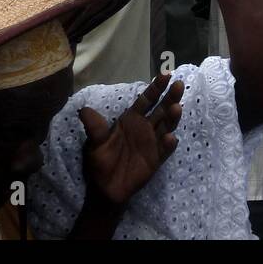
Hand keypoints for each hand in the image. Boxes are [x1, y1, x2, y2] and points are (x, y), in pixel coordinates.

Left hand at [79, 74, 183, 206]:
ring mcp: (153, 142)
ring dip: (172, 117)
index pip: (147, 100)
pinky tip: (169, 138)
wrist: (106, 189)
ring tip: (176, 108)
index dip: (156, 87)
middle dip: (170, 97)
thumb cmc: (101, 161)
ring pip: (166, 125)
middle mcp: (145, 127)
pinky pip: (164, 149)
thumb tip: (83, 110)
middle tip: (178, 85)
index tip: (165, 74)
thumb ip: (94, 127)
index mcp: (132, 119)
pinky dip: (168, 143)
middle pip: (161, 109)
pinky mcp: (156, 159)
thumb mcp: (96, 143)